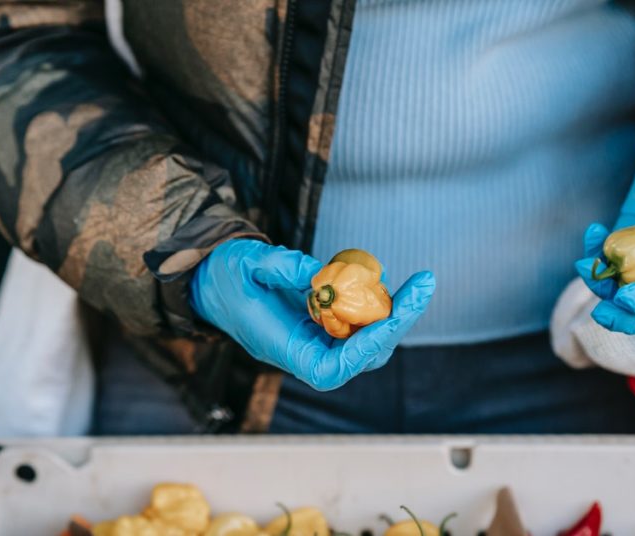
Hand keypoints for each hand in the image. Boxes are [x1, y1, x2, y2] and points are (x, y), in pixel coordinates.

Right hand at [190, 239, 434, 390]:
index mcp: (281, 347)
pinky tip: (388, 282)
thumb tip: (321, 273)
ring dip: (394, 315)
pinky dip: (378, 306)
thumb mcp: (246, 261)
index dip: (363, 349)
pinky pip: (359, 325)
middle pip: (361, 356)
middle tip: (423, 285)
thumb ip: (282, 266)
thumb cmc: (224, 275)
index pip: (331, 369)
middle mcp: (303, 351)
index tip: (388, 318)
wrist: (211, 280)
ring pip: (367, 343)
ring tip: (415, 284)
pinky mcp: (322, 326)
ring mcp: (315, 340)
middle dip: (397, 323)